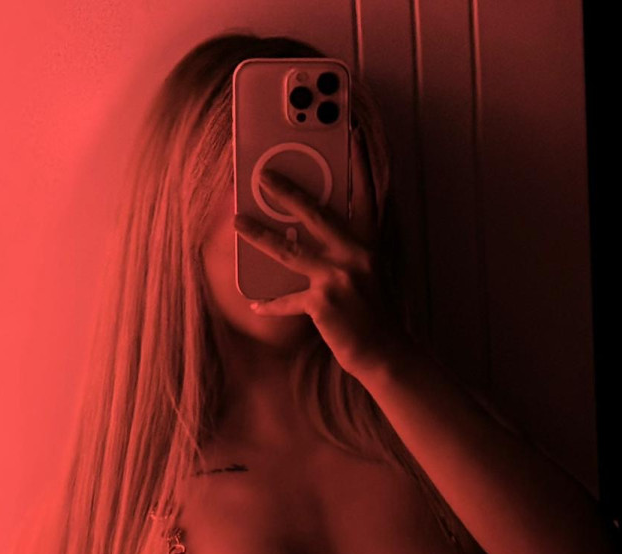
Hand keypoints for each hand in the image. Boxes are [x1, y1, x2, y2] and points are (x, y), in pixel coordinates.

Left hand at [233, 128, 412, 377]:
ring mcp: (338, 278)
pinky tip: (255, 303)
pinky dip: (271, 303)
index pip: (365, 196)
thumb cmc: (372, 313)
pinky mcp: (322, 303)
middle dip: (287, 191)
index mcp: (368, 244)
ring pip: (290, 250)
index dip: (360, 164)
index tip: (353, 134)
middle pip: (316, 213)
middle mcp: (355, 255)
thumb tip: (307, 235)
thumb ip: (344, 251)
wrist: (383, 352)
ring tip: (238, 222)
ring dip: (260, 235)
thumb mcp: (367, 273)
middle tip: (263, 174)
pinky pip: (288, 300)